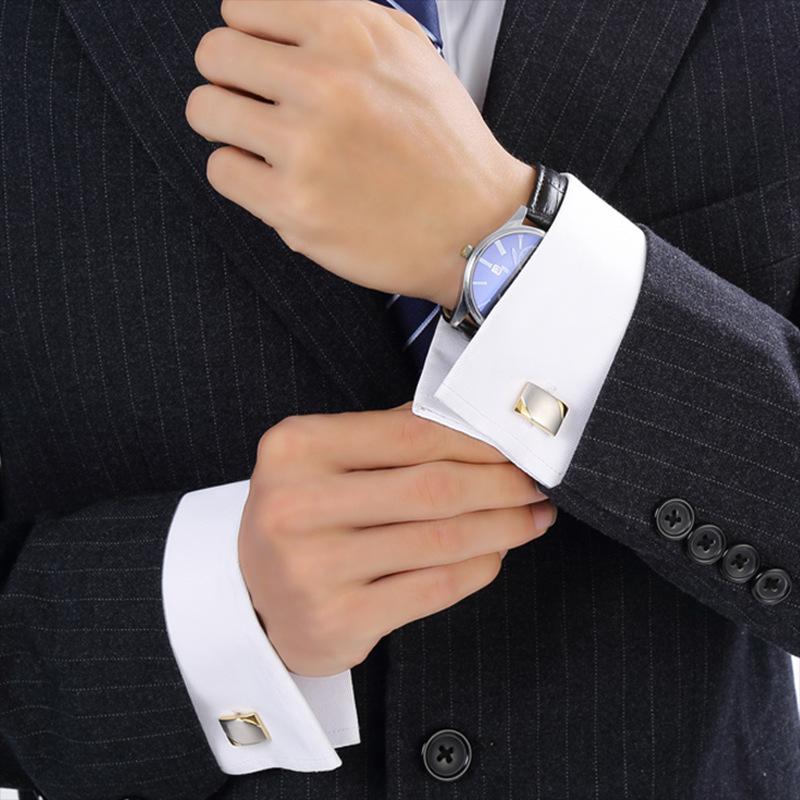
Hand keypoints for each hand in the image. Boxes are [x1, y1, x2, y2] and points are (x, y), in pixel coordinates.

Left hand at [186, 0, 534, 308]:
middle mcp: (323, 82)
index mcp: (349, 32)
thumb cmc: (446, 145)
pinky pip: (221, 171)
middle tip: (253, 105)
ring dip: (227, 127)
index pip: (241, 9)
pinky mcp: (294, 206)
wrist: (476, 226)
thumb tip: (276, 19)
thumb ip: (344, 22)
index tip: (262, 67)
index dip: (249, 40)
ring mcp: (305, 147)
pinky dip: (240, 175)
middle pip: (214, 55)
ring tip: (261, 145)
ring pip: (206, 111)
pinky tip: (274, 181)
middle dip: (228, 79)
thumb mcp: (410, 53)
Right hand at [239, 405, 555, 675]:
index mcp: (296, 448)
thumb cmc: (301, 516)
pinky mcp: (337, 619)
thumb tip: (475, 428)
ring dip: (503, 527)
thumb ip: (388, 437)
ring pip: (441, 539)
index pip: (411, 432)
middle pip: (432, 487)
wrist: (250, 597)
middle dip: (501, 484)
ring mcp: (314, 568)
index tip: (514, 445)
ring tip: (530, 517)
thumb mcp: (321, 460)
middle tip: (534, 483)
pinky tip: (496, 554)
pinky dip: (479, 567)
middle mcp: (298, 505)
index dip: (477, 440)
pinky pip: (434, 588)